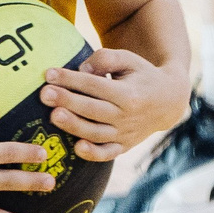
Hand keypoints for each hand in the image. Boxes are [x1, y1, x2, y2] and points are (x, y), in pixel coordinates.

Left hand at [38, 47, 190, 160]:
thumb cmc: (142, 75)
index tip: (49, 74)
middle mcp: (128, 116)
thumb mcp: (129, 59)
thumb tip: (82, 69)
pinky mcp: (125, 146)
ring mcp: (126, 134)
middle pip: (93, 109)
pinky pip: (107, 154)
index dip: (71, 79)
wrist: (169, 101)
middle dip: (67, 101)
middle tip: (44, 94)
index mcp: (129, 93)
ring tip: (53, 115)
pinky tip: (76, 148)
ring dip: (74, 126)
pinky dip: (93, 154)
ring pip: (97, 133)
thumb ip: (106, 58)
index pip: (95, 85)